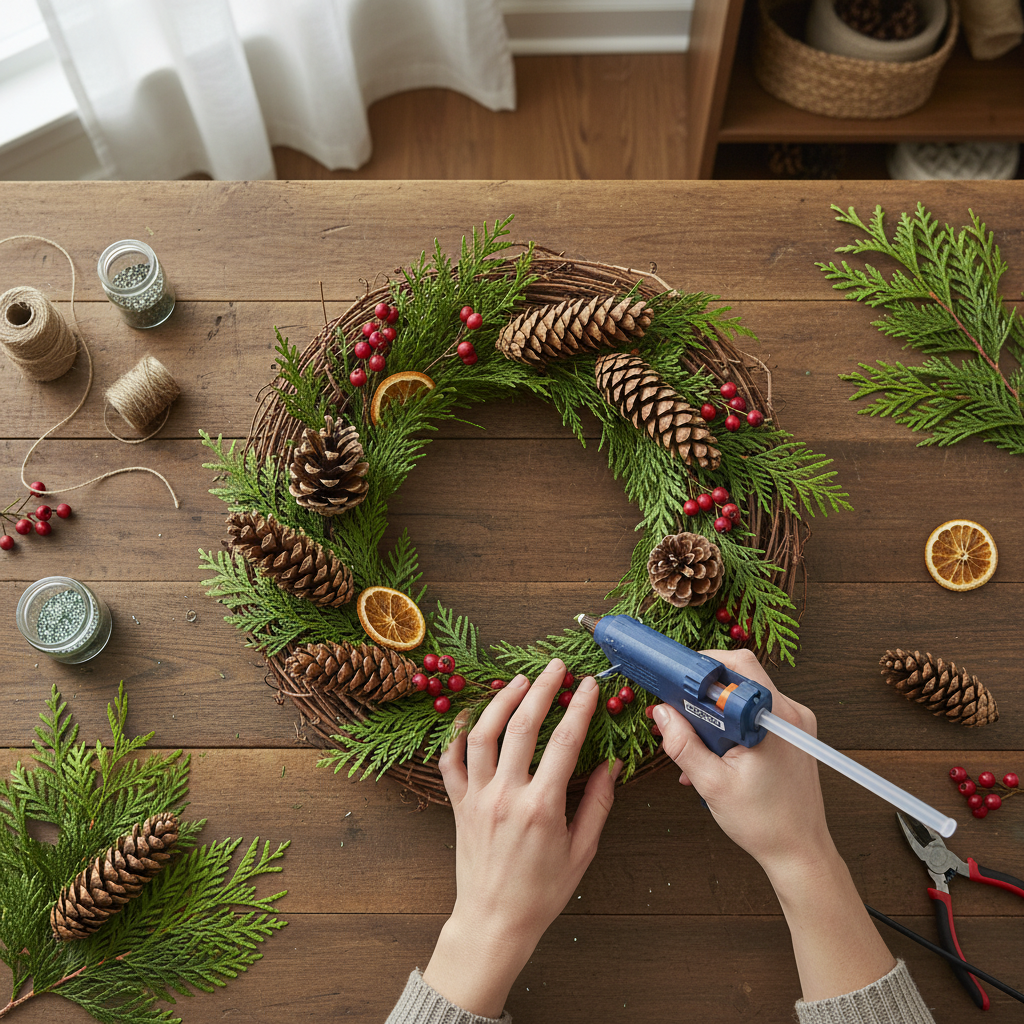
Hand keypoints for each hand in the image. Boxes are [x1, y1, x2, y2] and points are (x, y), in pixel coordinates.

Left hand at [422, 659, 620, 1017]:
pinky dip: (457, 734)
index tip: (589, 685)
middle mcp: (506, 795)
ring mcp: (477, 797)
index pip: (565, 742)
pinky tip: (471, 715)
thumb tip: (611, 765)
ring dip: (501, 701)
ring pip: (483, 734)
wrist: (493, 922)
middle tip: (556, 667)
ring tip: (520, 681)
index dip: (579, 707)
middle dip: (542, 690)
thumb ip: (598, 805)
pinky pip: (450, 761)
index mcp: (541, 807)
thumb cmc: (542, 892)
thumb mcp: (581, 852)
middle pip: (522, 727)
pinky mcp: (457, 804)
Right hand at [653, 648, 832, 875]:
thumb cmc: (764, 823)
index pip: (738, 665)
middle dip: (704, 695)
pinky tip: (715, 754)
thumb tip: (661, 713)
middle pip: (740, 679)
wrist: (800, 853)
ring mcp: (795, 723)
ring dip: (715, 715)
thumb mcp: (712, 783)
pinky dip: (731, 728)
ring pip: (744, 698)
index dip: (704, 666)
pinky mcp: (793, 735)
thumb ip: (683, 744)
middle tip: (680, 714)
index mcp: (774, 718)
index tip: (678, 679)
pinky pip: (755, 716)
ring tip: (697, 745)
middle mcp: (790, 713)